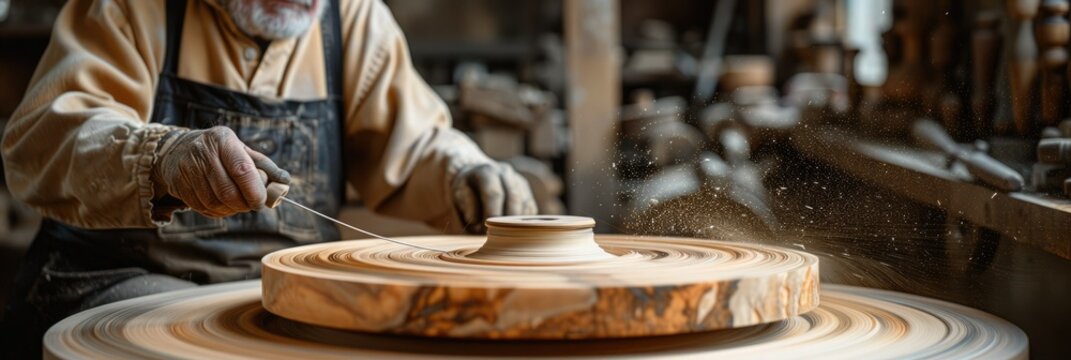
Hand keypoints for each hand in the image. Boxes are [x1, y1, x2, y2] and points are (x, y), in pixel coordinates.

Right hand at [152, 126, 289, 217]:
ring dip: (232, 210)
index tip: (262, 201)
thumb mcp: (242, 150)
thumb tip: (284, 182)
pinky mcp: (178, 185)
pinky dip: (218, 212)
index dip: (255, 191)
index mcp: (222, 140)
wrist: (178, 149)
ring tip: (239, 204)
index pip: (242, 170)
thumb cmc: (220, 152)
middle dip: (244, 204)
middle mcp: (202, 153)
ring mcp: (187, 169)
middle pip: (228, 191)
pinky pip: (203, 208)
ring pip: (215, 203)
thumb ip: (264, 166)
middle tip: (252, 204)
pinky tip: (224, 205)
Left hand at [452, 162, 536, 232]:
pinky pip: (531, 208)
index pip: (494, 193)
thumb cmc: (466, 188)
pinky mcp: (526, 191)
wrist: (476, 175)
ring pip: (525, 204)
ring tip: (503, 232)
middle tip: (497, 235)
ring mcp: (518, 181)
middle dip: (506, 220)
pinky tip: (512, 227)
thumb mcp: (459, 193)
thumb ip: (467, 205)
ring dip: (516, 222)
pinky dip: (524, 221)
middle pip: (514, 198)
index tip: (487, 229)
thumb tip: (475, 221)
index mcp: (487, 171)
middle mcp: (506, 172)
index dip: (492, 213)